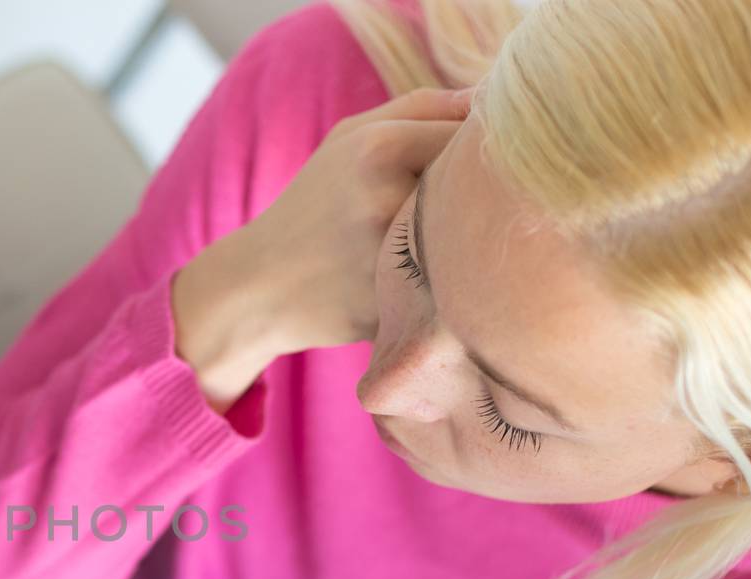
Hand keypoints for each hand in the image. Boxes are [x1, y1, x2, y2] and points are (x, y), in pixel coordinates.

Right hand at [172, 86, 473, 409]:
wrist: (259, 287)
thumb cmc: (315, 204)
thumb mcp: (349, 138)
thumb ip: (420, 107)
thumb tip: (491, 101)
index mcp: (380, 147)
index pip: (473, 135)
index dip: (466, 156)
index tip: (435, 174)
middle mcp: (388, 198)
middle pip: (476, 190)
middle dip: (460, 202)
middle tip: (413, 217)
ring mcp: (391, 257)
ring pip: (467, 242)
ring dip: (451, 245)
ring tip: (398, 254)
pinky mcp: (396, 305)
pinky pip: (448, 285)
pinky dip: (434, 285)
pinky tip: (391, 284)